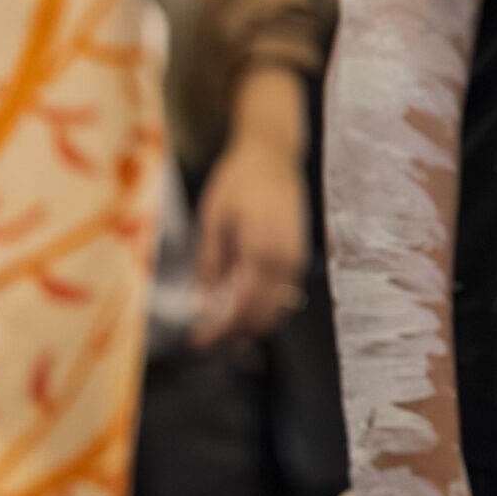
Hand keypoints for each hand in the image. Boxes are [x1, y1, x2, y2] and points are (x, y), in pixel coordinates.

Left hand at [195, 69, 309, 345]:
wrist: (271, 154)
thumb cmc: (237, 181)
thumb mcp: (213, 221)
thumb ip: (211, 266)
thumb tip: (203, 306)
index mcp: (262, 252)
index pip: (244, 308)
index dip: (221, 331)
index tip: (198, 341)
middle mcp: (286, 260)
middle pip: (265, 316)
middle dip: (236, 334)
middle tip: (206, 337)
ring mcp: (296, 257)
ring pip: (278, 308)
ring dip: (250, 322)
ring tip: (219, 324)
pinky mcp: (298, 253)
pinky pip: (283, 292)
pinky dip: (262, 305)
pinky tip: (237, 301)